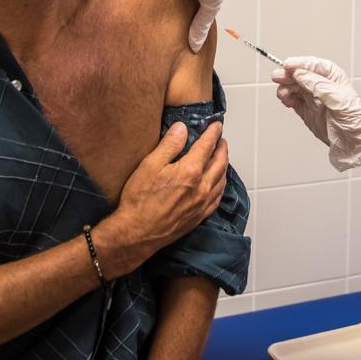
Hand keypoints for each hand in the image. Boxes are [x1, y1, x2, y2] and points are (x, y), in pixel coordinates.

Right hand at [100, 122, 227, 276]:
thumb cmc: (140, 199)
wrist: (137, 233)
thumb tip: (183, 128)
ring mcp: (202, 204)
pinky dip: (221, 185)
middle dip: (221, 148)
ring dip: (223, 165)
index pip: (207, 146)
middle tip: (220, 139)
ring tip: (221, 157)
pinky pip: (218, 197)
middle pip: (220, 162)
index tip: (216, 125)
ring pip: (222, 180)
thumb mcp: (150, 165)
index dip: (213, 133)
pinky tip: (217, 183)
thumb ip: (169, 145)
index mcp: (190, 171)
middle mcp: (202, 187)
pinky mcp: (199, 217)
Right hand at [271, 56, 360, 171]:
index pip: (313, 64)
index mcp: (332, 77)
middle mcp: (321, 85)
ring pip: (293, 86)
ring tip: (283, 94)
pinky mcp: (306, 110)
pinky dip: (286, 98)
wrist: (354, 143)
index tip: (287, 65)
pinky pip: (292, 100)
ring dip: (285, 87)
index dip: (299, 63)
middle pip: (299, 74)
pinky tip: (286, 100)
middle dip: (288, 75)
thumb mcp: (339, 100)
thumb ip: (318, 86)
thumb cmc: (354, 120)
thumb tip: (300, 74)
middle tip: (278, 78)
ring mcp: (312, 97)